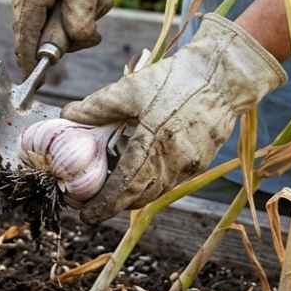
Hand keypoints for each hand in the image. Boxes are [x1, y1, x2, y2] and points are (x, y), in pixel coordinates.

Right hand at [7, 0, 113, 72]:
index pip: (25, 35)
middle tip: (99, 8)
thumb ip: (81, 10)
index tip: (36, 80)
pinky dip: (71, 3)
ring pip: (47, 18)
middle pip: (38, 30)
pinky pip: (49, 6)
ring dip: (76, 13)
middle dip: (70, 29)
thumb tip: (77, 42)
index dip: (31, 60)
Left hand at [61, 14, 285, 223]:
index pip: (125, 186)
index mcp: (154, 144)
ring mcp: (191, 164)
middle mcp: (175, 161)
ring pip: (157, 190)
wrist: (221, 76)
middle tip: (93, 204)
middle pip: (140, 196)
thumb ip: (96, 106)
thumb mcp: (129, 89)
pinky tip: (140, 171)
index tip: (85, 214)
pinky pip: (171, 180)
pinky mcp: (201, 161)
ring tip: (113, 190)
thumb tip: (68, 115)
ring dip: (134, 195)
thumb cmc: (175, 79)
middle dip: (115, 204)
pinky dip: (152, 182)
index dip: (104, 205)